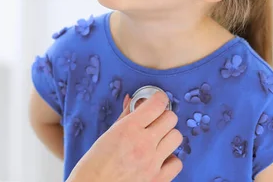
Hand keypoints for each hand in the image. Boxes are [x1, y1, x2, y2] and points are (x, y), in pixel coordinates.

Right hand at [66, 91, 182, 181]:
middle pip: (171, 118)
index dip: (159, 98)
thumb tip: (133, 100)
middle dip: (163, 116)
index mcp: (129, 128)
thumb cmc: (95, 161)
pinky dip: (170, 159)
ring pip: (177, 137)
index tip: (157, 100)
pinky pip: (177, 162)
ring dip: (168, 136)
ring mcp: (153, 162)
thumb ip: (125, 116)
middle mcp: (144, 143)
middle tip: (155, 120)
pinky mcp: (158, 178)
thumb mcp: (108, 133)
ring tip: (157, 140)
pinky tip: (159, 158)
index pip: (157, 104)